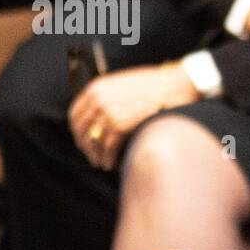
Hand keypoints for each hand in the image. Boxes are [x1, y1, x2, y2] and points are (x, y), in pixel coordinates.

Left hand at [69, 63, 200, 170]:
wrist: (174, 85)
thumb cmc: (154, 85)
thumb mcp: (123, 85)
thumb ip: (107, 98)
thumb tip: (99, 118)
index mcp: (96, 88)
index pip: (75, 115)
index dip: (78, 132)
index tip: (83, 140)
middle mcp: (98, 100)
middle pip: (82, 131)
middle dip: (86, 146)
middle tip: (92, 155)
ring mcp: (108, 113)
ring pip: (94, 142)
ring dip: (97, 156)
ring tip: (102, 163)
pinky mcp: (120, 125)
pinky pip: (108, 148)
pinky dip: (108, 158)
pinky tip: (111, 163)